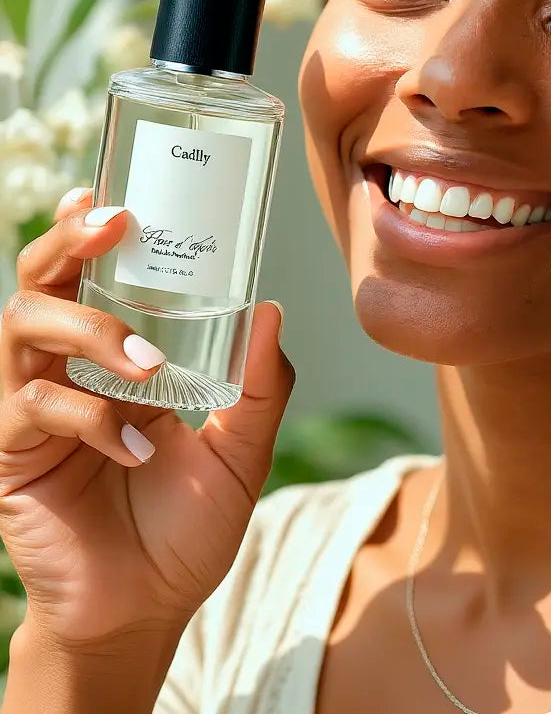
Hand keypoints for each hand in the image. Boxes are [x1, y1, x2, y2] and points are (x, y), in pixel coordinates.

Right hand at [0, 188, 294, 646]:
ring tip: (146, 364)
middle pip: (41, 285)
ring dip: (89, 332)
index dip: (88, 234)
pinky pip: (33, 410)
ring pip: (23, 330)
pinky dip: (89, 417)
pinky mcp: (13, 456)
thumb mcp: (242, 451)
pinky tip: (134, 448)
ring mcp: (35, 411)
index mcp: (119, 360)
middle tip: (112, 225)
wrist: (148, 609)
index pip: (91, 280)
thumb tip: (271, 309)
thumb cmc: (190, 525)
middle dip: (67, 246)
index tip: (111, 196)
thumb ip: (257, 388)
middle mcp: (70, 372)